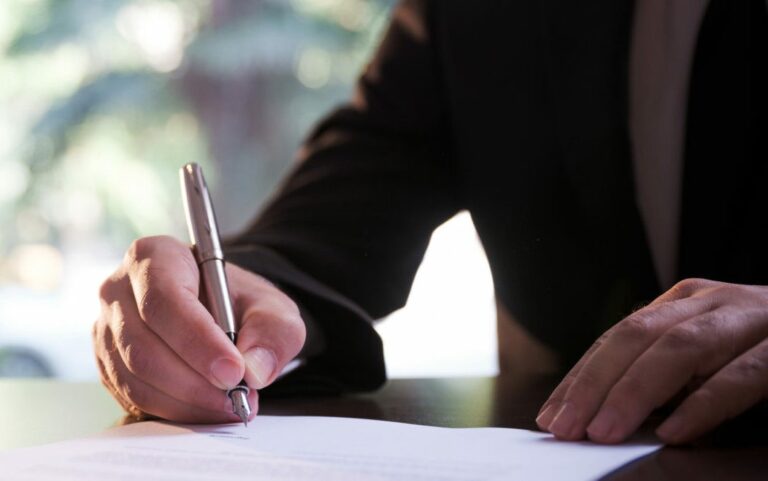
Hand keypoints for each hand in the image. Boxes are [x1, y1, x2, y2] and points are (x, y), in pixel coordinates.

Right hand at [93, 235, 305, 422]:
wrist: (223, 314)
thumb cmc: (241, 303)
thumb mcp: (272, 307)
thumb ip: (273, 332)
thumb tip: (255, 370)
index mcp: (156, 256)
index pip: (164, 301)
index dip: (198, 341)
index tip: (234, 372)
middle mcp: (119, 290)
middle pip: (143, 346)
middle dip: (194, 381)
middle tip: (237, 398)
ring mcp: (107, 329)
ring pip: (135, 377)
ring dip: (186, 401)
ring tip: (228, 405)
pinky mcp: (107, 365)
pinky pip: (132, 397)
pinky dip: (173, 410)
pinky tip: (206, 408)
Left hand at [536, 278, 767, 443]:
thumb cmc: (763, 349)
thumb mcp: (707, 354)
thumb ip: (663, 374)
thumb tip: (601, 413)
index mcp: (685, 301)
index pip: (617, 337)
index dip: (581, 376)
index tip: (552, 414)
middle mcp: (713, 301)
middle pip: (637, 337)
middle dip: (595, 384)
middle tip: (566, 427)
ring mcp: (753, 317)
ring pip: (682, 348)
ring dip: (636, 392)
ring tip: (605, 431)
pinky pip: (743, 373)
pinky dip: (706, 403)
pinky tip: (676, 431)